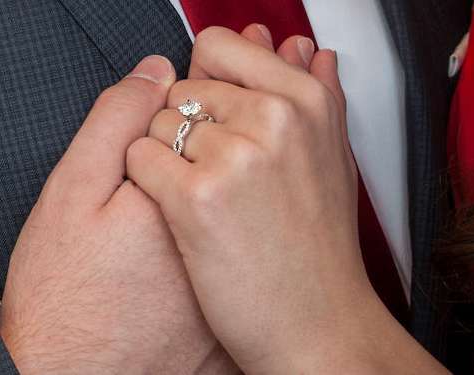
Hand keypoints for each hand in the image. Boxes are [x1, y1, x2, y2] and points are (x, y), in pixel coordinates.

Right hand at [0, 56, 237, 373]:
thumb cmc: (60, 294)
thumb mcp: (70, 194)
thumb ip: (115, 123)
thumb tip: (157, 73)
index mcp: (189, 195)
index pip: (207, 125)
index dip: (172, 128)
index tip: (143, 159)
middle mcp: (226, 238)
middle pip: (234, 169)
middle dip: (204, 162)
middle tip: (145, 209)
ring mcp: (233, 283)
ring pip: (241, 213)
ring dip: (219, 205)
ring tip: (150, 253)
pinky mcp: (232, 317)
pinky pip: (237, 263)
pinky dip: (221, 254)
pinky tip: (174, 278)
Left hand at [127, 26, 444, 373]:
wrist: (316, 324)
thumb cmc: (319, 250)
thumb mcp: (332, 158)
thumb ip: (315, 93)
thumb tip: (299, 48)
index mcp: (306, 101)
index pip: (220, 46)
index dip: (205, 81)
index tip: (212, 112)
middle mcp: (274, 119)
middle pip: (184, 89)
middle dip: (187, 129)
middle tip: (220, 177)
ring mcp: (235, 156)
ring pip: (158, 123)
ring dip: (166, 158)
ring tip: (207, 200)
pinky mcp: (195, 196)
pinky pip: (140, 158)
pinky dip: (147, 184)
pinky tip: (181, 213)